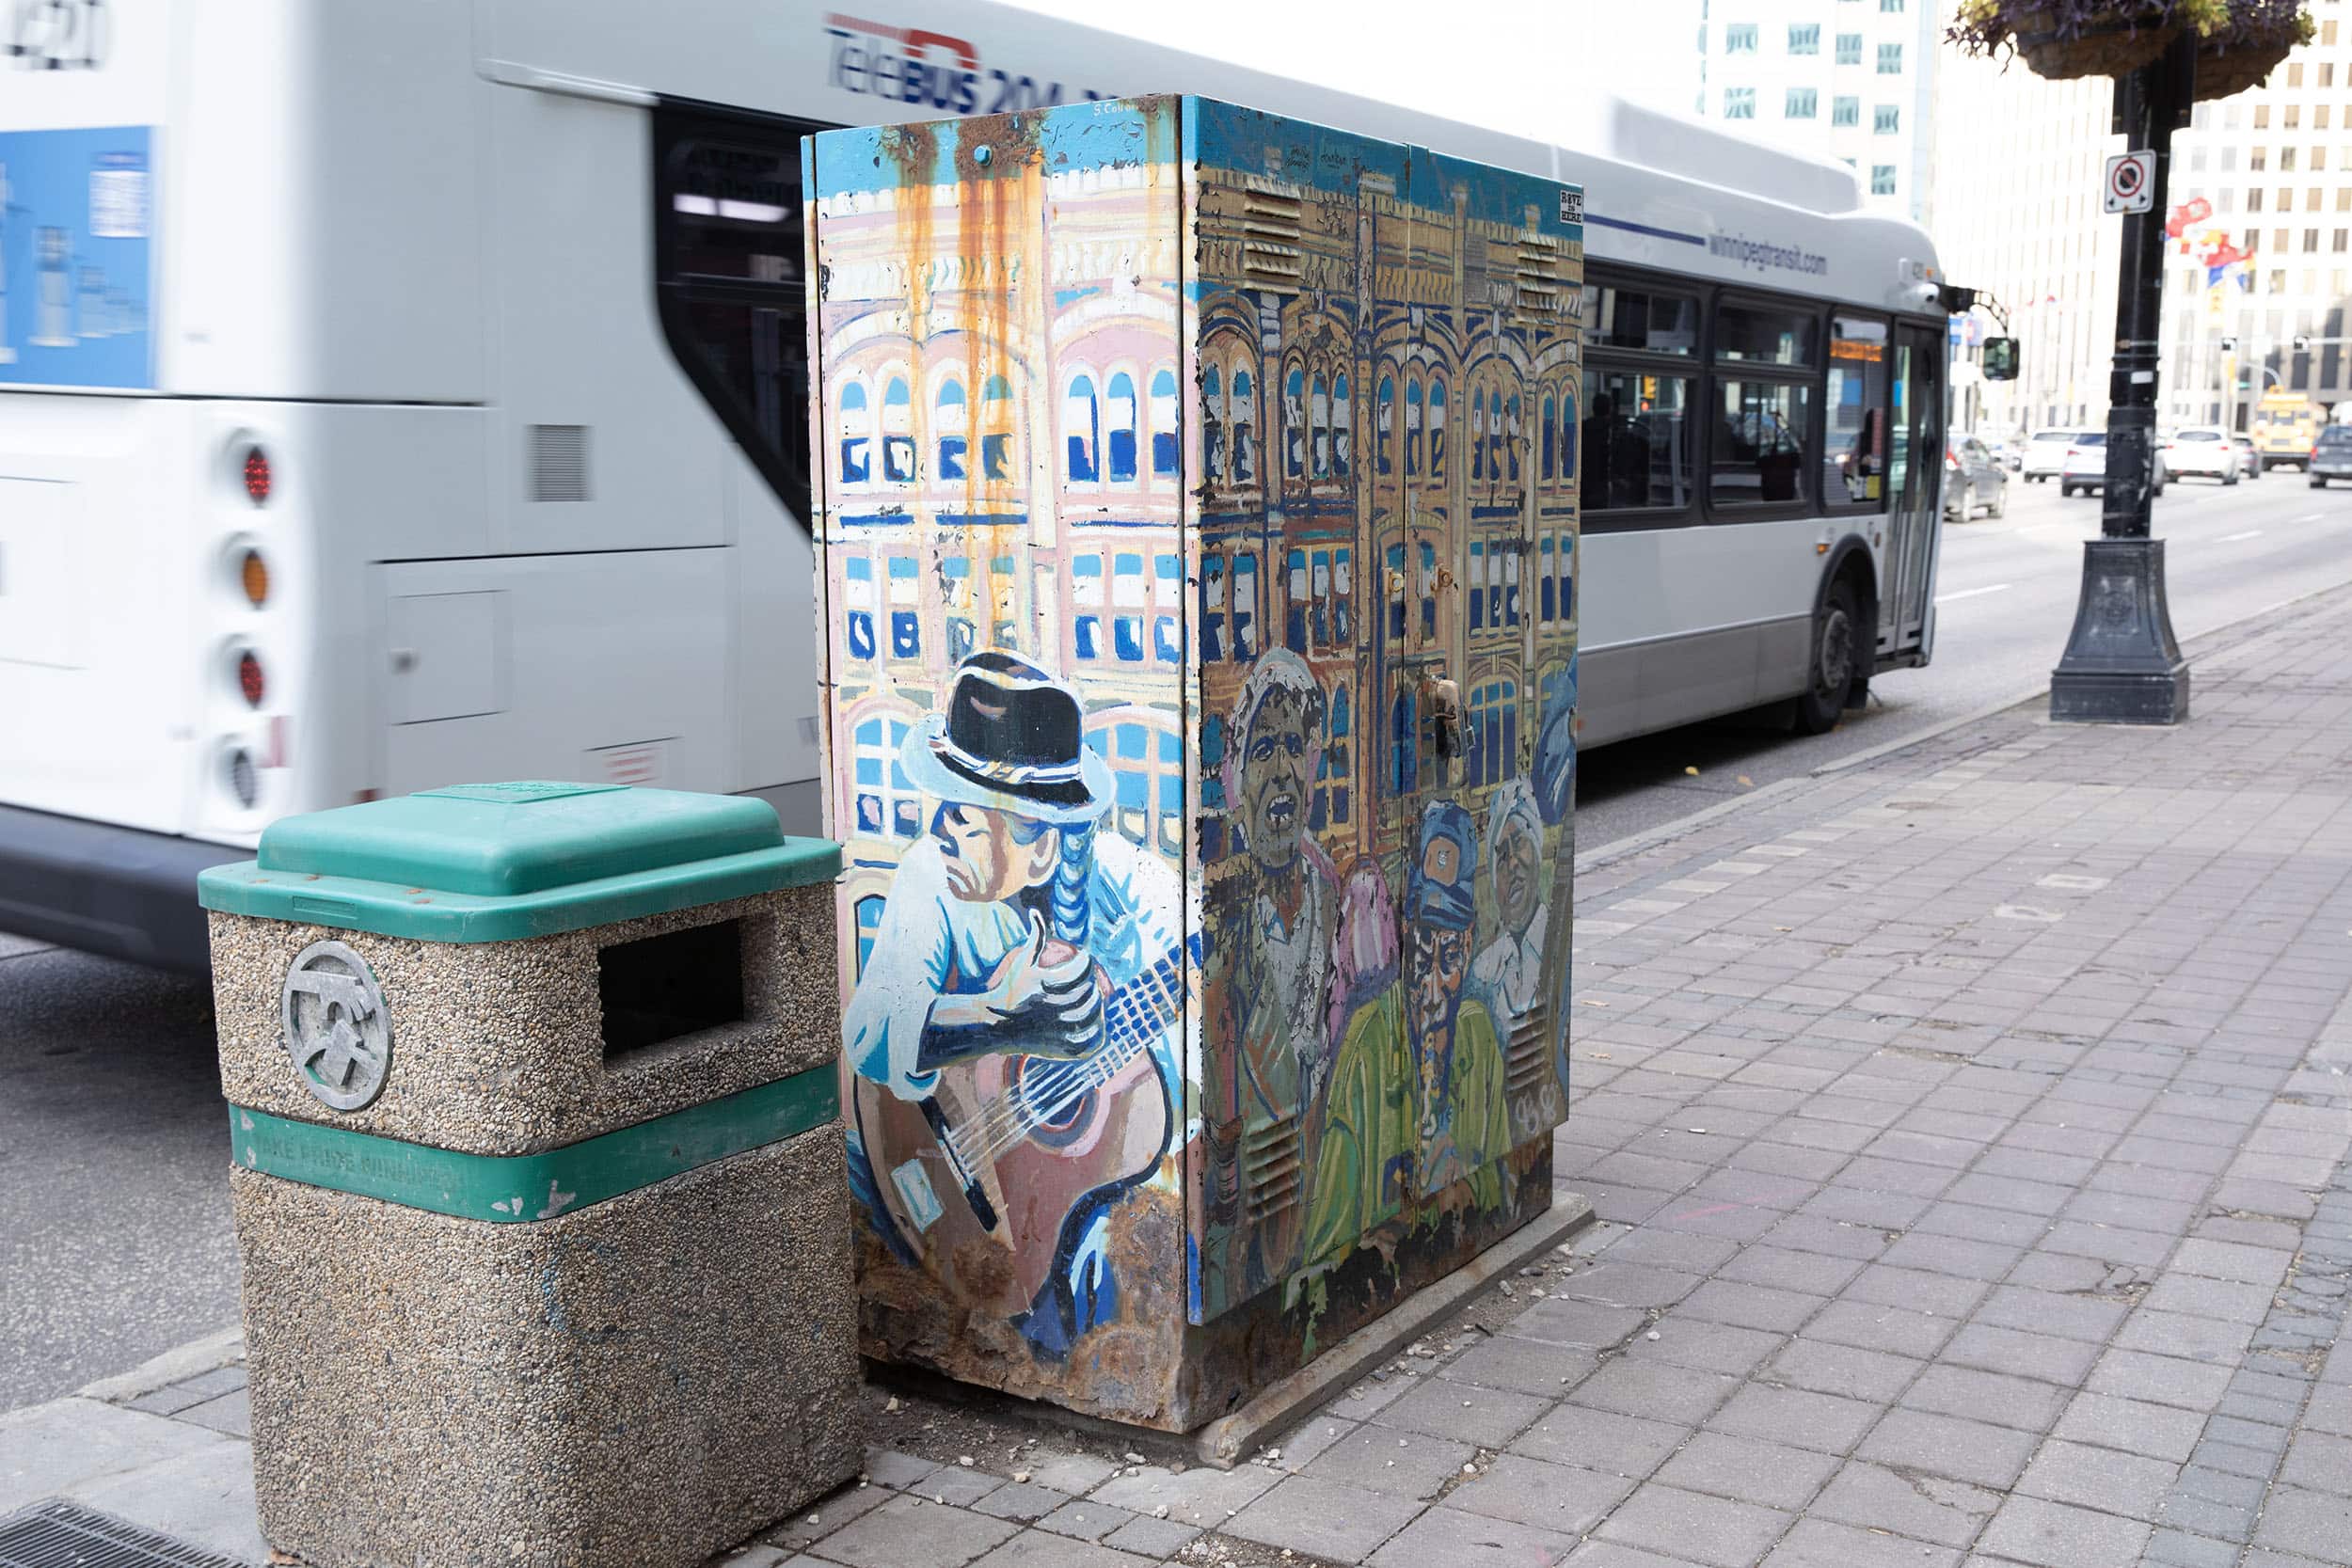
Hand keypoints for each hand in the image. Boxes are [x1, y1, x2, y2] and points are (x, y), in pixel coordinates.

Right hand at [982, 915, 1104, 1057]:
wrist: (993, 1025)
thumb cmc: (1010, 988)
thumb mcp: (1022, 961)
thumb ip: (1035, 936)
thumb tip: (1035, 910)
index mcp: (1045, 982)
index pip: (1081, 967)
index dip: (1085, 960)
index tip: (1082, 959)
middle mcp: (1052, 1006)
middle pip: (1088, 990)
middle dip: (1090, 982)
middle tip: (1085, 980)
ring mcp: (1056, 1029)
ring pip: (1091, 1013)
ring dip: (1095, 1004)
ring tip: (1089, 999)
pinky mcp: (1059, 1047)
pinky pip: (1090, 1040)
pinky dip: (1096, 1032)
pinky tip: (1091, 1022)